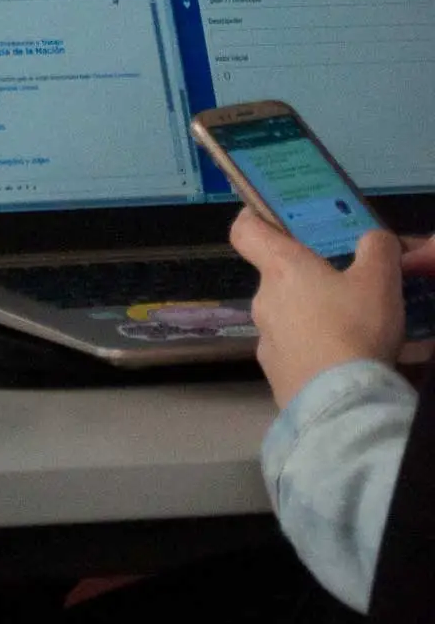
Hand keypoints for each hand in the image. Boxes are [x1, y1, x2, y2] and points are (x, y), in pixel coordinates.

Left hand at [230, 207, 405, 407]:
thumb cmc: (354, 329)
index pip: (245, 230)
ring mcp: (265, 342)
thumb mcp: (379, 280)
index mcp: (281, 268)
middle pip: (277, 280)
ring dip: (311, 322)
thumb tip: (374, 239)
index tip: (269, 219)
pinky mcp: (274, 378)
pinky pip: (293, 357)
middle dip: (306, 283)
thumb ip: (376, 249)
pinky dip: (312, 357)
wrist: (340, 405)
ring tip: (350, 335)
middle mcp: (263, 301)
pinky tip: (341, 366)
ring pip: (286, 320)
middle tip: (343, 291)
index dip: (253, 219)